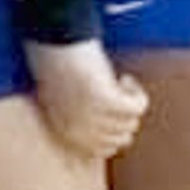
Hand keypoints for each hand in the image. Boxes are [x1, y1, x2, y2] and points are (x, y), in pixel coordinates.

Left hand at [25, 39, 145, 161]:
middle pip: (122, 138)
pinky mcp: (106, 100)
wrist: (52, 39)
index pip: (103, 150)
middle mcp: (79, 131)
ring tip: (118, 82)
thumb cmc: (57, 64)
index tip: (113, 107)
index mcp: (65, 133)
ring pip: (131, 123)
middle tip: (116, 92)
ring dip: (130, 102)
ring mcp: (92, 117)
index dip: (115, 129)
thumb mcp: (62, 98)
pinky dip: (137, 92)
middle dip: (124, 117)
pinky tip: (124, 78)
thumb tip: (113, 134)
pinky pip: (138, 107)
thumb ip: (79, 119)